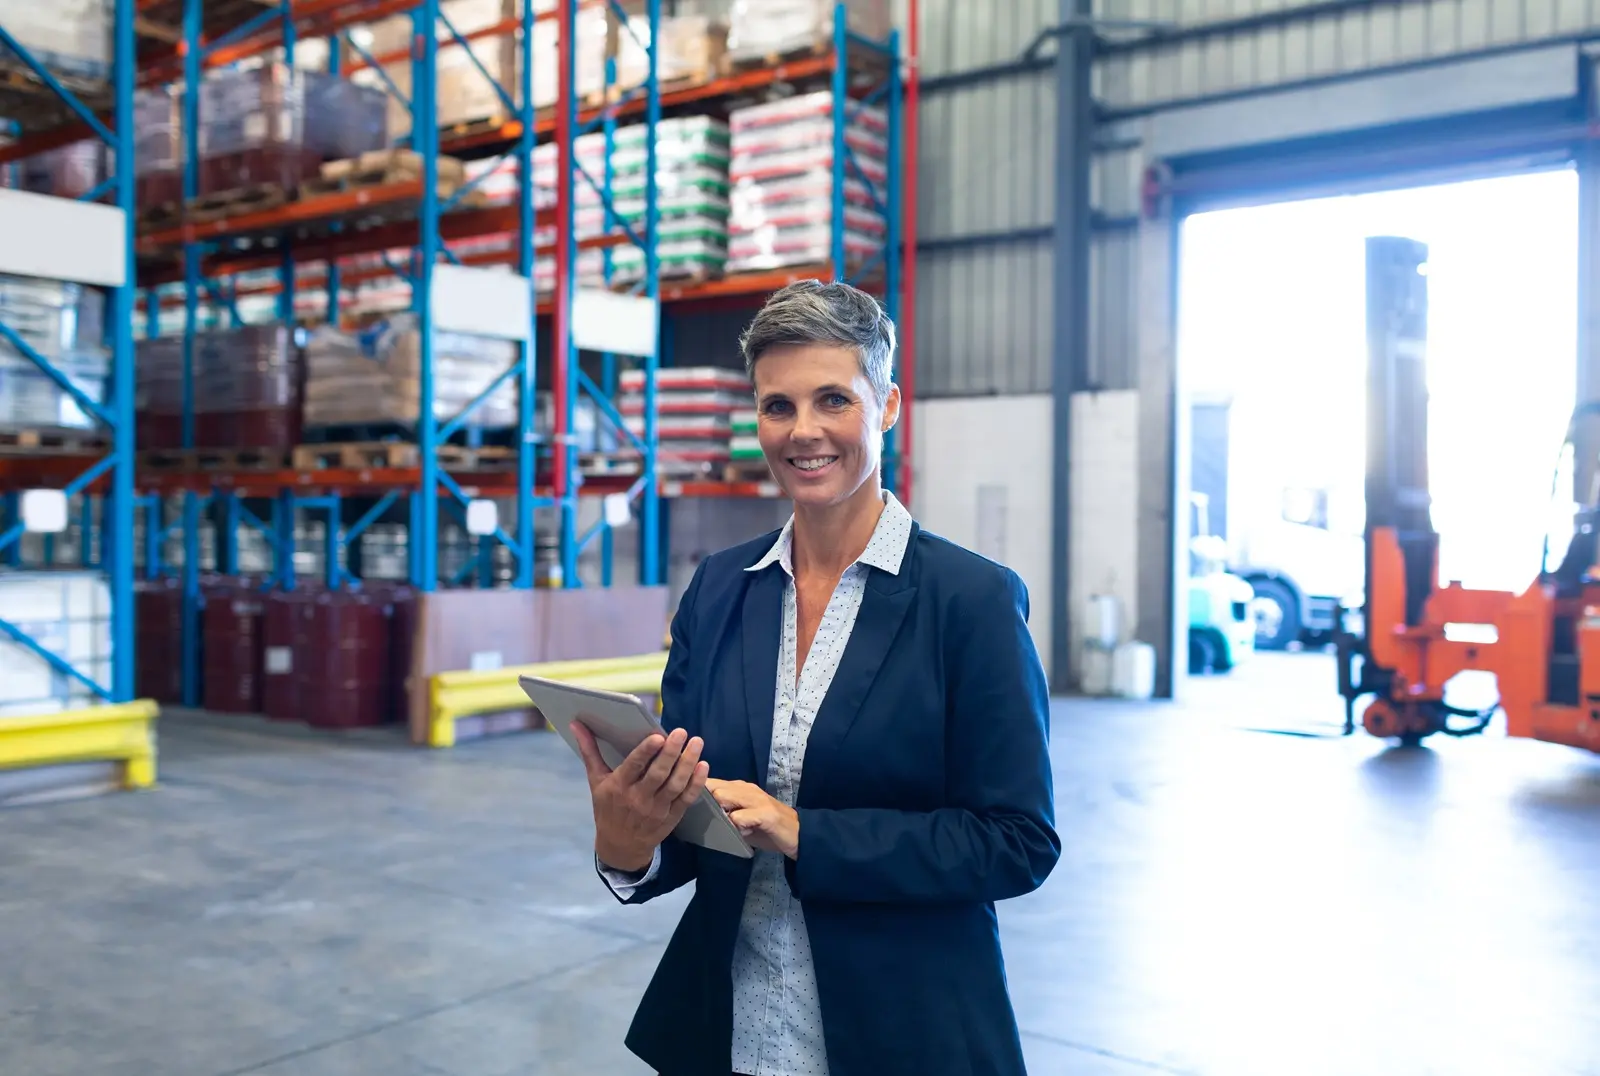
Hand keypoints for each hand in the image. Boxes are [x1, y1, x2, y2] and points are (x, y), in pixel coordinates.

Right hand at [573, 722, 708, 872]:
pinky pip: (686, 799)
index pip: (633, 767)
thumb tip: (576, 724)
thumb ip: (589, 751)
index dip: (645, 752)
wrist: (620, 846)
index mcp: (618, 787)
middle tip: (681, 732)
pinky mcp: (671, 817)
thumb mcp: (595, 781)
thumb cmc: (607, 807)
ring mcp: (656, 810)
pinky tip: (703, 766)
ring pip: (675, 785)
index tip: (657, 736)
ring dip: (688, 763)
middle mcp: (637, 799)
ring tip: (697, 742)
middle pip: (657, 774)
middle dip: (671, 753)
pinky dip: (696, 783)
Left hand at [706, 779, 799, 858]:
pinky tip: (744, 834)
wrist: (799, 834)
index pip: (712, 782)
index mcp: (740, 788)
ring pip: (725, 797)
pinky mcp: (766, 814)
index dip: (699, 790)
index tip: (689, 802)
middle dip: (708, 804)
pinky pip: (740, 817)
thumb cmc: (766, 828)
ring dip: (722, 814)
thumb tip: (700, 814)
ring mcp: (758, 800)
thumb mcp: (742, 818)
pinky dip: (738, 827)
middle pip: (714, 788)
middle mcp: (748, 789)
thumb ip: (725, 813)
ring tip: (730, 827)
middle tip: (709, 820)